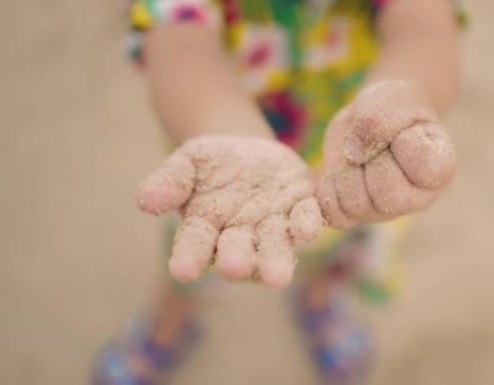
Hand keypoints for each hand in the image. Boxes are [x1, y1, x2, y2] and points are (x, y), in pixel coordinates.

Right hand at [138, 135, 322, 287]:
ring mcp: (273, 225)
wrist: (249, 149)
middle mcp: (241, 235)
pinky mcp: (301, 209)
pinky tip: (308, 229)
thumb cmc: (211, 162)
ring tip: (276, 277)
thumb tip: (145, 201)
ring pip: (275, 247)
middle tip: (235, 269)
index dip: (189, 258)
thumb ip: (170, 181)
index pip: (195, 246)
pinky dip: (307, 225)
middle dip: (238, 262)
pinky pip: (306, 220)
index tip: (183, 271)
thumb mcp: (187, 163)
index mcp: (206, 229)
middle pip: (239, 254)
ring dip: (276, 260)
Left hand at [316, 80, 456, 228]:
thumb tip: (354, 156)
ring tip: (358, 155)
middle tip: (375, 144)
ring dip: (347, 171)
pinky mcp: (355, 215)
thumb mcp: (393, 97)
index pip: (424, 168)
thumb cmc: (395, 106)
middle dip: (370, 159)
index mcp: (440, 169)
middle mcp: (417, 198)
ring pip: (356, 205)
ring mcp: (385, 211)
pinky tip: (339, 168)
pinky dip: (327, 186)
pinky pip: (333, 214)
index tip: (403, 131)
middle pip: (387, 195)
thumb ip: (380, 120)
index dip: (402, 143)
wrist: (371, 113)